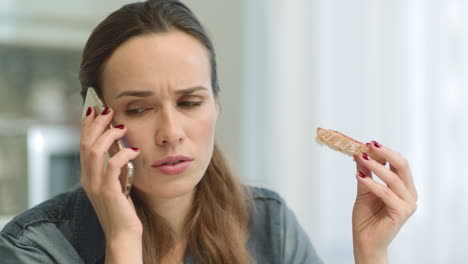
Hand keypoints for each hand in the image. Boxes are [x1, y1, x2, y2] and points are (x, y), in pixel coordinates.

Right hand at [80, 106, 141, 242]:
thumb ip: (112, 167)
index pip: (83, 144)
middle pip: (85, 143)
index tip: (94, 109)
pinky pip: (112, 166)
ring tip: (122, 127)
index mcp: (88, 175)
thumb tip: (119, 145)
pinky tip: (134, 150)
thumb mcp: (114, 183)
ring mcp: (96, 185)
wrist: (122, 234)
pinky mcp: (108, 192)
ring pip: (94, 151)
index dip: (87, 125)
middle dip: (96, 123)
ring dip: (107, 135)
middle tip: (108, 109)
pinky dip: (122, 154)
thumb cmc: (122, 209)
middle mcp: (88, 178)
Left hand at [352, 141, 417, 263]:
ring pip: (393, 179)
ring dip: (376, 166)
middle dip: (386, 153)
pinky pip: (386, 193)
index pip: (398, 163)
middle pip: (402, 166)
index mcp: (403, 187)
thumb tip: (361, 153)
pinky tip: (360, 176)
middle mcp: (409, 194)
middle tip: (370, 144)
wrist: (365, 241)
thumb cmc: (367, 218)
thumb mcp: (364, 189)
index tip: (369, 143)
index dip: (385, 152)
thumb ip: (365, 172)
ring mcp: (408, 204)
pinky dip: (372, 184)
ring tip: (361, 157)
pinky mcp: (401, 212)